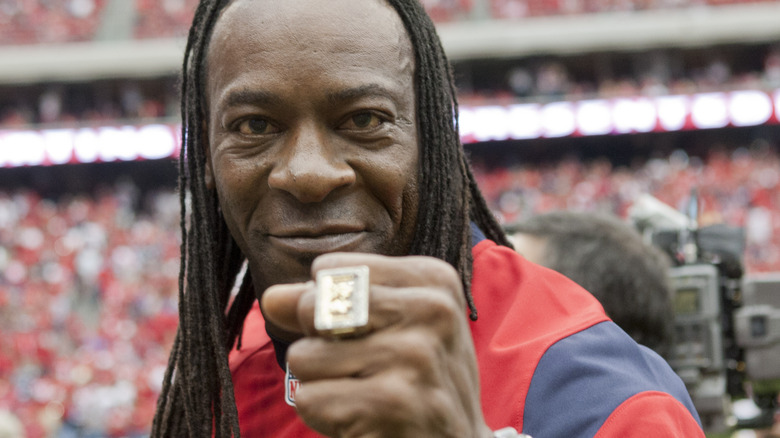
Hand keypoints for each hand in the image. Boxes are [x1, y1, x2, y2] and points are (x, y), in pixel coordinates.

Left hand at [261, 252, 492, 437]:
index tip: (368, 334)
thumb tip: (272, 297)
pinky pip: (309, 400)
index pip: (327, 270)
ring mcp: (414, 355)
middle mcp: (430, 309)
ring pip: (302, 357)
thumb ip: (326, 305)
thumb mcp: (386, 328)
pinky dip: (324, 417)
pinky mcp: (392, 402)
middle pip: (310, 306)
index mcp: (431, 279)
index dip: (327, 307)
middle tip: (364, 369)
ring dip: (320, 385)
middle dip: (317, 344)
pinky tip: (365, 420)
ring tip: (365, 396)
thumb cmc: (418, 381)